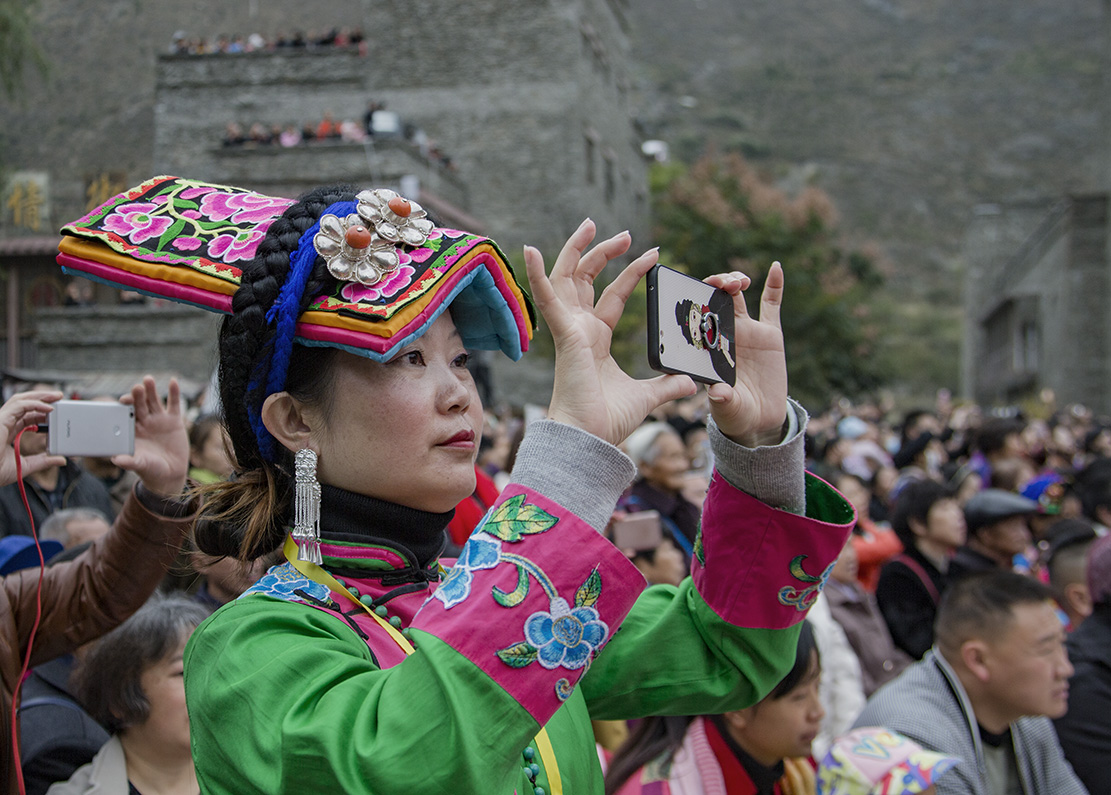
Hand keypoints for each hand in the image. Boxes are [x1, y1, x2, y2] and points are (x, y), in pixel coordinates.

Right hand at [0, 390, 65, 486]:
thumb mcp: (27, 465)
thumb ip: (44, 461)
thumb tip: (61, 460)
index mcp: (9, 432)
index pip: (27, 416)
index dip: (41, 411)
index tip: (56, 412)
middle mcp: (5, 424)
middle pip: (24, 404)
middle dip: (42, 398)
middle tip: (60, 397)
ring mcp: (2, 420)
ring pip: (21, 400)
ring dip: (40, 397)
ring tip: (57, 397)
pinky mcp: (0, 419)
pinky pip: (19, 405)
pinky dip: (35, 404)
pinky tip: (48, 408)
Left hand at [112, 376, 188, 497]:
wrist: (170, 474)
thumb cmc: (150, 470)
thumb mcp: (140, 465)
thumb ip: (129, 461)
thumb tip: (116, 460)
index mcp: (132, 430)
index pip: (126, 414)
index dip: (124, 406)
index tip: (123, 401)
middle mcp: (144, 422)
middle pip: (140, 405)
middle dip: (138, 396)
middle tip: (137, 388)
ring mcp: (159, 420)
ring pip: (154, 401)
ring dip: (151, 390)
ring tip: (148, 379)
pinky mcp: (174, 420)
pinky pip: (174, 404)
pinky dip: (174, 393)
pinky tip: (173, 381)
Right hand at [524, 219, 696, 446]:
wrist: (589, 438)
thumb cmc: (607, 421)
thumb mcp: (646, 397)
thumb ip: (667, 386)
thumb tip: (690, 383)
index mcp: (596, 340)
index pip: (612, 296)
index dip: (629, 273)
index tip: (652, 254)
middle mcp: (580, 330)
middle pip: (585, 279)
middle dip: (602, 252)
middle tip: (624, 233)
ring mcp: (569, 330)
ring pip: (566, 279)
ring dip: (576, 250)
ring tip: (590, 224)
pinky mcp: (564, 335)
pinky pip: (547, 299)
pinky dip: (537, 274)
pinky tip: (532, 249)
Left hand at [704, 263, 789, 445]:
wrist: (762, 419)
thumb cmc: (736, 414)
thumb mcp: (729, 410)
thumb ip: (724, 401)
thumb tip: (718, 393)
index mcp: (706, 348)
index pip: (694, 318)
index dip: (691, 300)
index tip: (689, 289)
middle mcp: (723, 335)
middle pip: (713, 300)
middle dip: (714, 284)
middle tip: (721, 283)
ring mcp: (746, 331)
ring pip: (737, 297)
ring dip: (735, 281)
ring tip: (739, 281)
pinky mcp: (769, 334)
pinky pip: (771, 305)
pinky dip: (775, 285)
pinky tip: (776, 267)